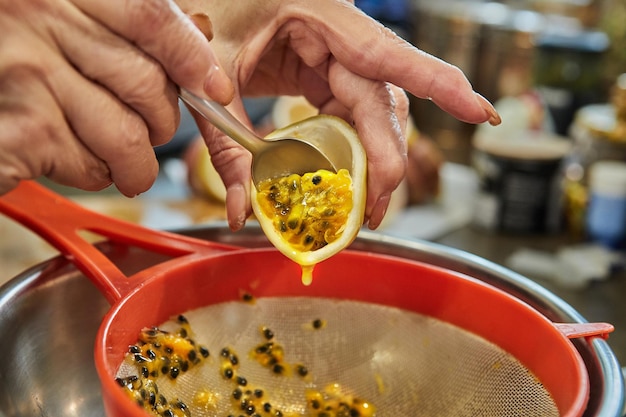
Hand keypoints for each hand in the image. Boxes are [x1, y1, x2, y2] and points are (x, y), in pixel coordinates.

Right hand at [0, 0, 232, 196]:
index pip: (152, 15)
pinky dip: (94, 175)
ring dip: (134, 162)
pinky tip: (69, 161)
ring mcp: (25, 73)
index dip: (193, 56)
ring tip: (119, 162)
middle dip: (163, 123)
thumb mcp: (53, 18)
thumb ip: (118, 25)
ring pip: (128, 135)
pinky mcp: (21, 130)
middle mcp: (38, 17)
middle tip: (151, 133)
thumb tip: (200, 42)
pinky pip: (92, 166)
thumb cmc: (8, 59)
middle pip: (149, 84)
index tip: (216, 88)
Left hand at [178, 0, 499, 230]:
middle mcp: (336, 34)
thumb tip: (245, 214)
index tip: (482, 112)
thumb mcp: (212, 79)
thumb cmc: (204, 13)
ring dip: (374, 158)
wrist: (195, 0)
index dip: (441, 85)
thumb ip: (227, 146)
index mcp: (318, 15)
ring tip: (368, 204)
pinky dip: (354, 146)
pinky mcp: (324, 70)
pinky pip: (351, 111)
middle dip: (386, 158)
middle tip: (377, 209)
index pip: (387, 54)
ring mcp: (333, 52)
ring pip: (373, 110)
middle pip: (381, 100)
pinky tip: (352, 175)